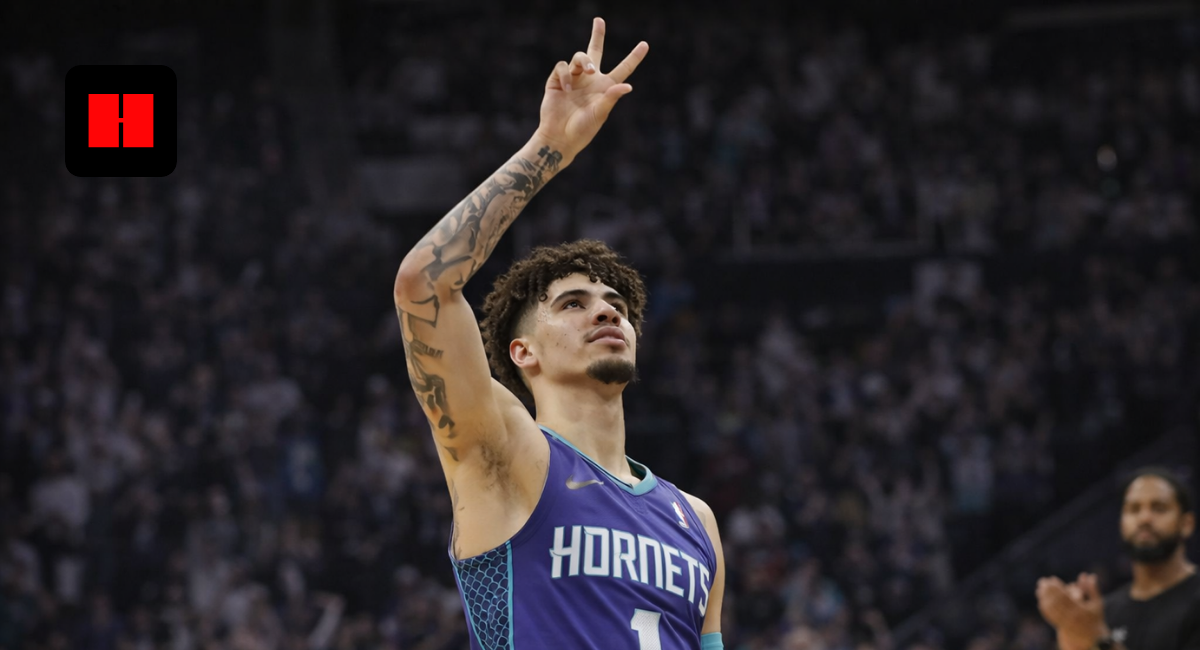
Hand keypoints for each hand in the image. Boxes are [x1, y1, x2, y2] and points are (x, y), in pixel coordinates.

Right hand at [534, 17, 648, 163]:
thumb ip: (612, 98)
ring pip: (579, 57)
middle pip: (595, 51)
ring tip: (587, 71)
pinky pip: (562, 67)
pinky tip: (566, 89)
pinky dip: (565, 75)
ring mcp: (573, 79)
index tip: (645, 44)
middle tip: (599, 20)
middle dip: (597, 35)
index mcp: (605, 87)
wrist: (559, 138)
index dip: (634, 57)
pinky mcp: (557, 81)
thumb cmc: (583, 130)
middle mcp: (590, 80)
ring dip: (584, 61)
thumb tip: (627, 86)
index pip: (623, 68)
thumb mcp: (600, 114)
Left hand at [1036, 573, 1108, 649]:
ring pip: (1051, 608)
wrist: (1091, 636)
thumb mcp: (1097, 603)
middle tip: (1042, 581)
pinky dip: (1044, 607)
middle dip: (1048, 590)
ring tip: (1039, 589)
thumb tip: (1089, 575)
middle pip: (1055, 601)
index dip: (1057, 587)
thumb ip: (1092, 589)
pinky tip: (1040, 599)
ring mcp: (1065, 622)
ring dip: (1044, 597)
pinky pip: (1049, 616)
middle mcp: (1071, 617)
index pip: (1064, 596)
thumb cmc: (1094, 616)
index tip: (1052, 579)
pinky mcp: (1060, 626)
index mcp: (1080, 610)